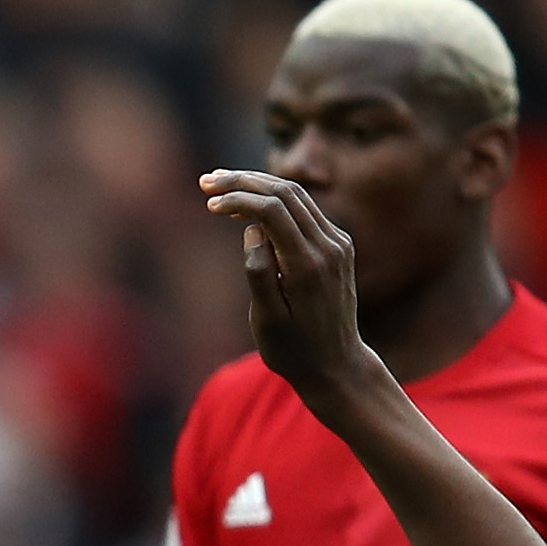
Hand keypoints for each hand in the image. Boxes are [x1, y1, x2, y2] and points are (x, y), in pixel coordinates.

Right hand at [198, 170, 374, 398]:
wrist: (337, 365)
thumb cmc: (293, 350)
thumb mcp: (267, 321)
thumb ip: (259, 274)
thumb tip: (252, 230)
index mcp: (308, 265)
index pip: (273, 210)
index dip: (238, 198)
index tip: (209, 203)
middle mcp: (329, 247)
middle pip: (286, 193)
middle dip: (245, 181)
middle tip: (207, 180)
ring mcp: (337, 243)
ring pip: (297, 196)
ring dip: (259, 185)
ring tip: (221, 185)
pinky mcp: (338, 245)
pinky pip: (305, 211)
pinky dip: (275, 201)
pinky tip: (249, 205)